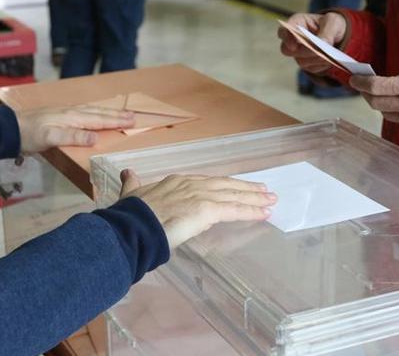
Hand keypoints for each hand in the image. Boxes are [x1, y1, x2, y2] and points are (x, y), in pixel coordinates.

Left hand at [15, 104, 134, 152]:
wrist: (7, 129)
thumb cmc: (28, 135)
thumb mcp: (50, 138)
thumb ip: (72, 137)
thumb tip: (95, 138)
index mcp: (72, 117)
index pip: (100, 119)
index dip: (117, 120)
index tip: (133, 120)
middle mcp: (70, 112)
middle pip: (99, 112)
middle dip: (117, 114)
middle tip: (133, 115)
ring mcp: (64, 112)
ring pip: (92, 111)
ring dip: (107, 112)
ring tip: (119, 113)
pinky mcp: (58, 115)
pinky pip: (84, 112)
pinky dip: (95, 113)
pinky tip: (94, 114)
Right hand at [120, 170, 275, 248]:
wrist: (131, 226)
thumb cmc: (129, 215)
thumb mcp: (131, 194)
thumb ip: (133, 183)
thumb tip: (128, 173)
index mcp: (176, 181)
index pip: (207, 182)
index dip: (224, 184)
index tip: (236, 186)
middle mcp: (191, 184)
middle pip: (226, 184)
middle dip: (246, 188)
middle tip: (264, 191)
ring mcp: (201, 196)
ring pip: (234, 195)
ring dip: (254, 199)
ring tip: (271, 201)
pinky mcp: (207, 210)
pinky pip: (234, 210)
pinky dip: (251, 211)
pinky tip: (264, 214)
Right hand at [278, 12, 346, 73]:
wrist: (338, 35)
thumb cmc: (332, 24)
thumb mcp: (333, 22)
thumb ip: (328, 32)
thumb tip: (323, 44)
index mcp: (297, 23)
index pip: (283, 31)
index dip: (286, 38)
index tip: (293, 46)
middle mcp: (294, 40)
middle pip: (287, 50)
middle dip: (303, 52)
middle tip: (317, 51)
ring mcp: (299, 53)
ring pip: (301, 61)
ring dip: (315, 59)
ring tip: (329, 55)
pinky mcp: (307, 64)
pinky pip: (311, 68)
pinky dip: (321, 65)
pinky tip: (330, 59)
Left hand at [350, 60, 398, 136]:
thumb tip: (384, 81)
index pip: (376, 87)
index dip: (361, 83)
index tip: (354, 80)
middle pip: (376, 104)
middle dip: (366, 95)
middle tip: (363, 87)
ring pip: (387, 114)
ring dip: (381, 104)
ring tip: (383, 95)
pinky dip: (397, 112)